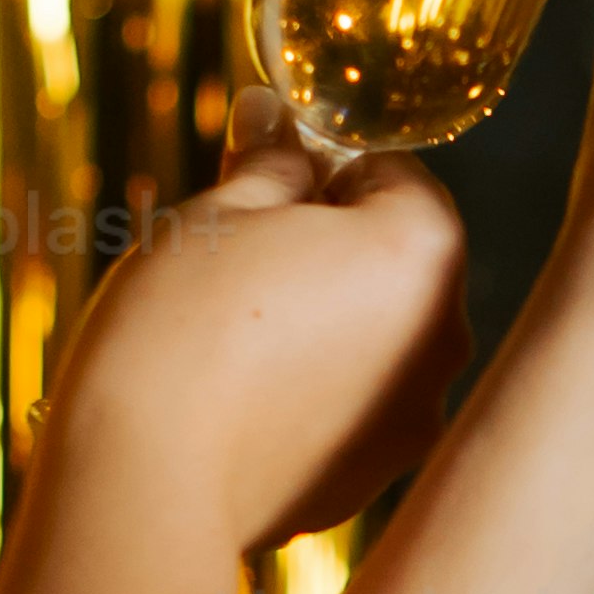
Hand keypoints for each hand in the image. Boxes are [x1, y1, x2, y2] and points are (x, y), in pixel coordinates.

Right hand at [56, 110, 471, 549]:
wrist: (148, 479)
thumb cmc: (181, 327)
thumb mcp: (220, 215)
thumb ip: (269, 163)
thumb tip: (273, 115)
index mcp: (424, 249)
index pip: (396, 173)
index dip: (326, 163)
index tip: (264, 174)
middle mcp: (446, 336)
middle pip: (394, 259)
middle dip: (327, 242)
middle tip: (236, 249)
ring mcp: (416, 416)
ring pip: (377, 337)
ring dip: (323, 317)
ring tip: (231, 327)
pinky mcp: (375, 477)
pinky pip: (354, 406)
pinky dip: (313, 389)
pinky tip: (241, 394)